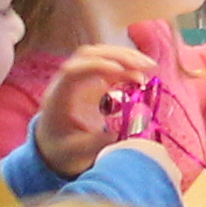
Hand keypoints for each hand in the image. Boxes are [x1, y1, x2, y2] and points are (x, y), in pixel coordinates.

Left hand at [34, 42, 146, 175]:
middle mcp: (69, 81)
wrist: (55, 146)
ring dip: (126, 58)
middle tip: (144, 66)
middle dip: (118, 56)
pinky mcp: (95, 81)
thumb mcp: (76, 151)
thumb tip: (122, 134)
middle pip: (90, 55)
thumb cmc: (61, 149)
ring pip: (102, 56)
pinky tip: (143, 76)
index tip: (120, 71)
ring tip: (150, 67)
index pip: (73, 71)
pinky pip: (112, 67)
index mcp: (59, 95)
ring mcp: (82, 78)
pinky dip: (128, 67)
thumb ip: (97, 142)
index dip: (96, 66)